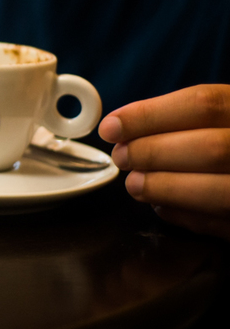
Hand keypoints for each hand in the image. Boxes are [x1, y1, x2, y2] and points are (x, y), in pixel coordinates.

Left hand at [100, 84, 229, 238]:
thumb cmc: (225, 137)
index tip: (111, 127)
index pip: (203, 104)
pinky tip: (162, 205)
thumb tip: (121, 129)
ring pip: (220, 193)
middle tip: (121, 157)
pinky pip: (224, 224)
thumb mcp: (216, 116)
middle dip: (153, 153)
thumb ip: (178, 119)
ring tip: (135, 183)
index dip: (149, 115)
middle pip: (210, 148)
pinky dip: (186, 215)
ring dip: (166, 188)